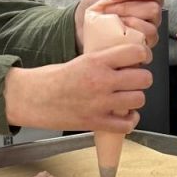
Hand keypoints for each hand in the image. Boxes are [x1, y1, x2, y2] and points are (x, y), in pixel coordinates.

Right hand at [4, 43, 150, 131]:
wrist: (33, 98)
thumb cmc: (53, 78)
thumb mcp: (81, 60)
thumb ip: (104, 61)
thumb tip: (127, 61)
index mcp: (97, 61)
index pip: (135, 52)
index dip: (143, 54)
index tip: (141, 58)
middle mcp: (102, 81)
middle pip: (144, 78)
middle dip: (142, 78)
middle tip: (135, 79)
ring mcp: (100, 103)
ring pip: (139, 99)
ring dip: (136, 99)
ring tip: (128, 97)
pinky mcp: (96, 122)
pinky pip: (127, 124)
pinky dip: (130, 120)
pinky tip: (124, 115)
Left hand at [75, 0, 176, 49]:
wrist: (81, 24)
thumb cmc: (97, 3)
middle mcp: (154, 5)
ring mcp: (152, 23)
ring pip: (153, 10)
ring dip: (126, 8)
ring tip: (110, 12)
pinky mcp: (147, 41)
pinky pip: (149, 30)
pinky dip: (130, 24)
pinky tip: (118, 24)